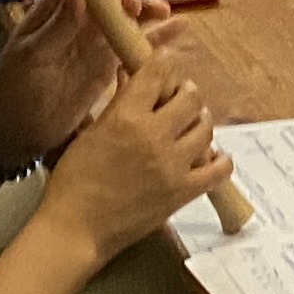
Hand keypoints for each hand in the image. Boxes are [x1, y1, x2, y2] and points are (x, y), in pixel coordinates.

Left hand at [0, 0, 162, 174]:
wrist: (16, 135)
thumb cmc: (14, 91)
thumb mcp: (31, 57)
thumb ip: (57, 25)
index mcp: (54, 10)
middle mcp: (79, 20)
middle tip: (135, 6)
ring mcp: (95, 43)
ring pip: (126, 16)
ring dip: (146, 10)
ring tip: (163, 11)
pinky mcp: (109, 66)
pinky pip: (135, 45)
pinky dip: (157, 37)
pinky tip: (180, 28)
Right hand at [39, 53, 230, 264]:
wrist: (76, 230)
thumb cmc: (73, 183)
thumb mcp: (90, 133)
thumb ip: (116, 103)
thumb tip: (130, 76)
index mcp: (127, 117)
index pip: (158, 72)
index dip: (164, 63)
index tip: (164, 65)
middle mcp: (155, 136)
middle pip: (191, 97)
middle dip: (185, 92)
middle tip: (177, 99)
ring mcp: (173, 165)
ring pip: (206, 127)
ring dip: (200, 121)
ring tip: (189, 126)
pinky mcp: (183, 192)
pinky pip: (219, 170)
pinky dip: (220, 160)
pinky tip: (211, 157)